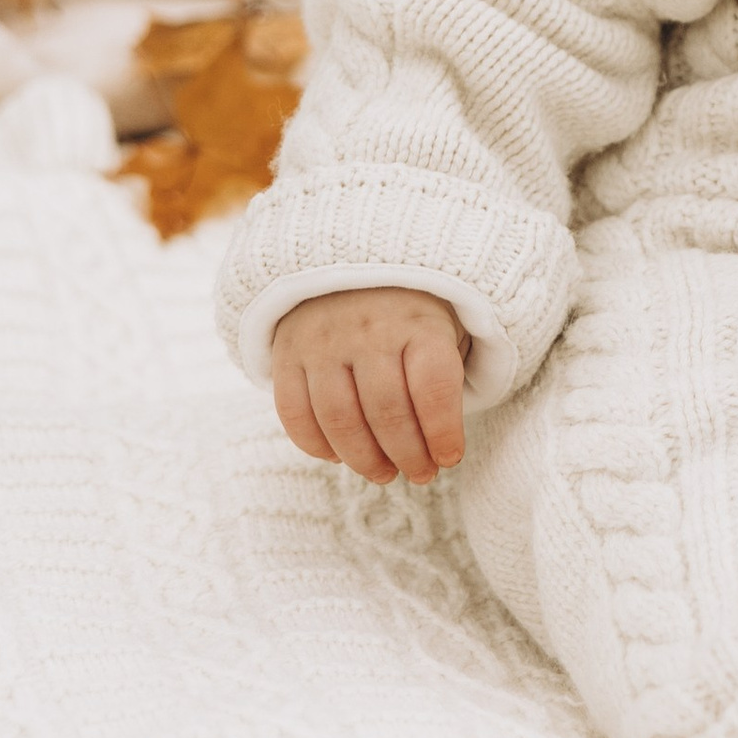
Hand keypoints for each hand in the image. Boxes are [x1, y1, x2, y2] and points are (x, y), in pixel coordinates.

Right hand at [272, 286, 468, 484]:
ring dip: (364, 459)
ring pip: (339, 420)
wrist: (348, 262)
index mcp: (418, 320)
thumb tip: (446, 446)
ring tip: (384, 473)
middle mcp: (368, 329)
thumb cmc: (410, 310)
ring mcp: (323, 342)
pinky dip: (316, 446)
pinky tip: (339, 456)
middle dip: (408, 455)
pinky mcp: (287, 353)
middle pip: (386, 411)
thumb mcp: (445, 325)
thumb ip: (448, 374)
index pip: (433, 386)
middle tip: (421, 475)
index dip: (443, 432)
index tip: (450, 458)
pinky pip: (294, 413)